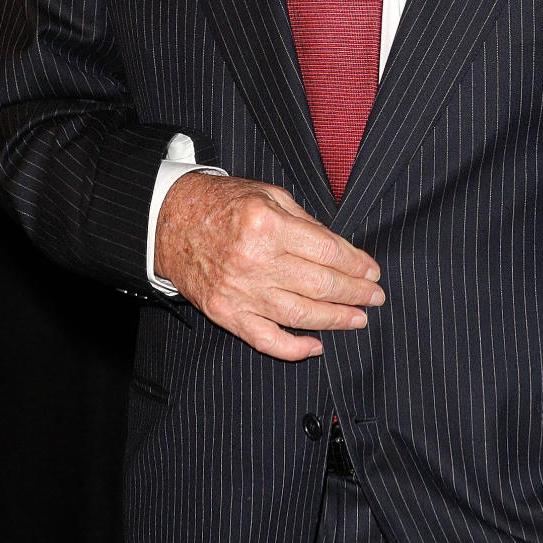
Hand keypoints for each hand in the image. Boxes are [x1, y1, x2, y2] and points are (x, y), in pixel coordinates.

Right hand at [154, 172, 384, 360]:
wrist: (168, 221)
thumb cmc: (222, 203)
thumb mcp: (268, 194)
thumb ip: (305, 221)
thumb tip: (340, 250)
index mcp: (267, 225)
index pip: (327, 251)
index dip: (355, 263)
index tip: (372, 270)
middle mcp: (255, 261)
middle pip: (319, 285)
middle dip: (355, 292)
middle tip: (375, 296)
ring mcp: (240, 292)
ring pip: (300, 315)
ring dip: (336, 319)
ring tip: (359, 318)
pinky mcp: (226, 314)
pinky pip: (266, 339)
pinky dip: (294, 348)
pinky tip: (317, 346)